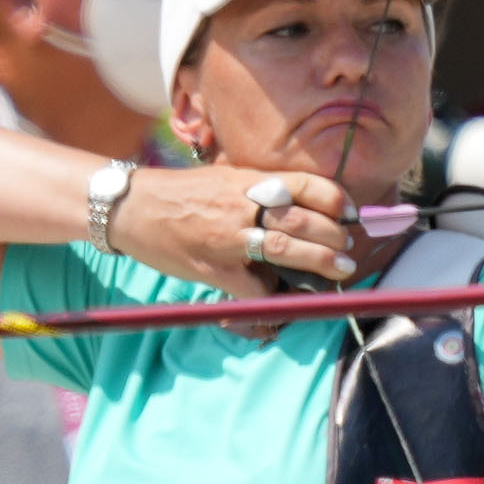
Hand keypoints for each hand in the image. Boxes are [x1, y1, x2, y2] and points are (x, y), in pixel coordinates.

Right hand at [122, 165, 359, 291]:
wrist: (132, 208)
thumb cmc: (182, 194)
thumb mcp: (225, 180)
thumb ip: (260, 192)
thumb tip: (303, 209)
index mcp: (247, 180)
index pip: (305, 185)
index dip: (335, 200)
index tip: (350, 213)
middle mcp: (241, 205)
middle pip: (302, 219)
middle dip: (333, 236)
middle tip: (347, 249)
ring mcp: (228, 238)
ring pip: (286, 250)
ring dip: (320, 262)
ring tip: (340, 270)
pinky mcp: (215, 269)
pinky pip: (254, 289)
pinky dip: (275, 300)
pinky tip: (287, 303)